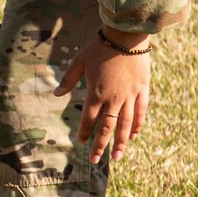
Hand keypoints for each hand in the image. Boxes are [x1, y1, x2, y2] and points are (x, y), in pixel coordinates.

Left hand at [54, 30, 151, 163]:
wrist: (126, 37)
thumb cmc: (100, 48)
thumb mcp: (79, 61)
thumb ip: (68, 79)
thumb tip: (55, 94)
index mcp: (96, 93)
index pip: (89, 119)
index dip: (84, 132)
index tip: (81, 142)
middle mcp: (113, 98)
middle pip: (107, 127)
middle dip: (101, 145)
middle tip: (96, 160)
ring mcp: (129, 96)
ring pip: (125, 124)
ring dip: (120, 141)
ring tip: (117, 156)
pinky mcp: (142, 90)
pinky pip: (140, 112)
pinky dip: (137, 125)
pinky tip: (133, 136)